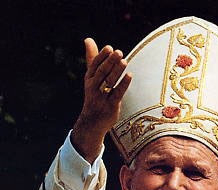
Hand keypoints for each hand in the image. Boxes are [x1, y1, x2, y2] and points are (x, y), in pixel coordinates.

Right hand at [71, 38, 131, 162]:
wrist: (92, 123)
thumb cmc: (94, 96)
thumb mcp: (91, 78)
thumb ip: (92, 59)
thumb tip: (88, 39)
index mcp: (89, 79)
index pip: (94, 65)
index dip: (102, 57)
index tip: (109, 48)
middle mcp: (93, 88)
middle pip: (102, 73)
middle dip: (110, 62)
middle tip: (118, 52)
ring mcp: (102, 98)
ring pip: (109, 82)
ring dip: (117, 71)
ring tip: (124, 60)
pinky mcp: (111, 107)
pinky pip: (117, 94)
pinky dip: (124, 84)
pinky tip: (129, 75)